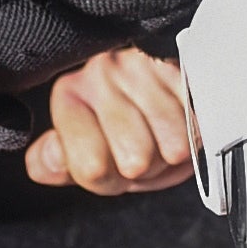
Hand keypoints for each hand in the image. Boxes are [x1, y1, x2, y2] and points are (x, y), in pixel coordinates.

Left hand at [24, 47, 196, 194]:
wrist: (163, 89)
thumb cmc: (120, 128)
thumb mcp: (82, 153)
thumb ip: (58, 164)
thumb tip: (46, 162)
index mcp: (69, 96)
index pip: (91, 168)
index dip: (110, 180)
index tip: (111, 165)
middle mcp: (101, 73)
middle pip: (136, 161)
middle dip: (146, 169)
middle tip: (142, 150)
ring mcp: (145, 67)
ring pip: (173, 146)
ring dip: (173, 153)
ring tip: (163, 136)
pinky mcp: (183, 67)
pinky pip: (199, 127)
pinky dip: (196, 135)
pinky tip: (183, 122)